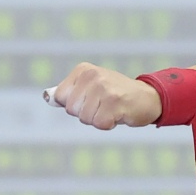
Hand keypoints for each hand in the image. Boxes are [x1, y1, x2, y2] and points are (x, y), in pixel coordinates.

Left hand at [44, 63, 161, 129]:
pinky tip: (118, 114)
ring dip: (98, 119)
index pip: (60, 97)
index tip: (90, 99)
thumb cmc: (115, 95)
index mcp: (83, 70)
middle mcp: (92, 75)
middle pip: (72, 110)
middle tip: (103, 105)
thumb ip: (69, 93)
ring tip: (111, 109)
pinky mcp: (114, 102)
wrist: (147, 97)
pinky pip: (100, 124)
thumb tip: (48, 97)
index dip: (75, 105)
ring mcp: (104, 88)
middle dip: (86, 113)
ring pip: (85, 118)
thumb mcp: (90, 87)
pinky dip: (109, 124)